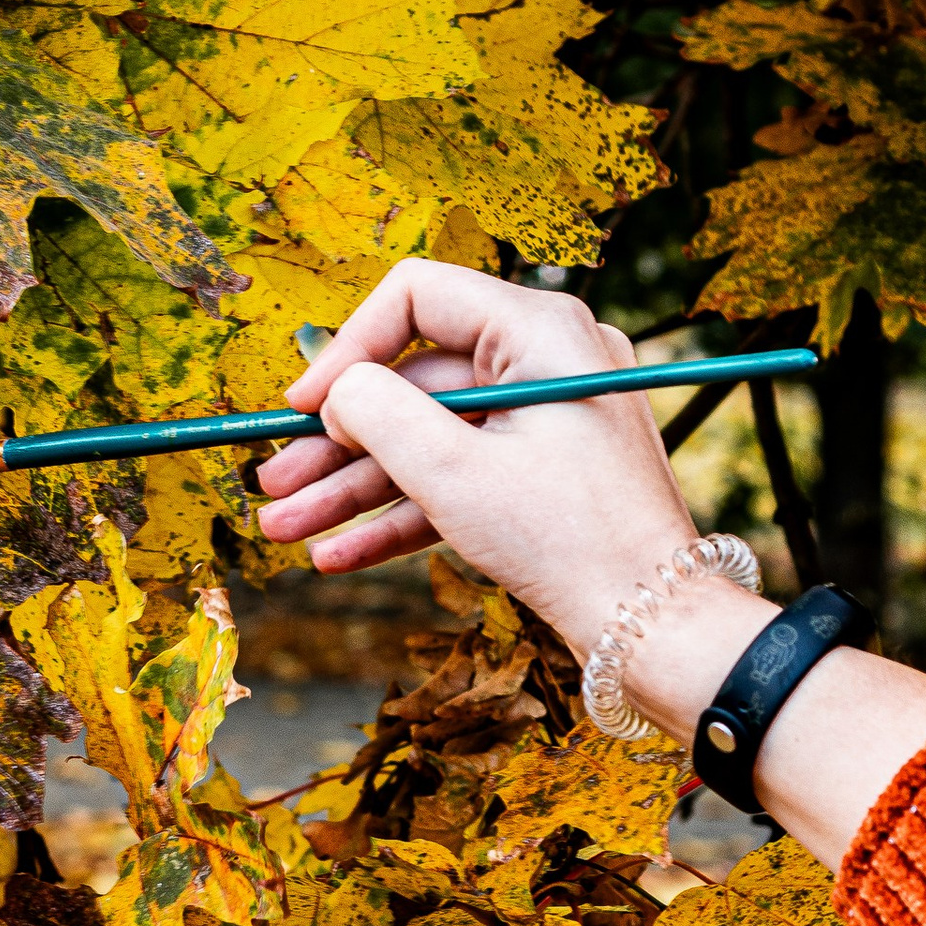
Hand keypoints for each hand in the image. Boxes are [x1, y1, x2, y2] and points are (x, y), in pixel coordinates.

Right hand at [257, 256, 925, 858]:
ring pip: (429, 441)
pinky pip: (460, 480)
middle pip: (415, 383)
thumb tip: (337, 391)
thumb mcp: (454, 472)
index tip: (301, 409)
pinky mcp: (545, 476)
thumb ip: (379, 415)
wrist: (654, 626)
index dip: (347, 350)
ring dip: (354, 489)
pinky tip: (337, 553)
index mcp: (540, 330)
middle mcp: (547, 361)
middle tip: (272, 483)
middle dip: (336, 442)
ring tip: (284, 530)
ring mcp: (547, 422)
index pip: (418, 298)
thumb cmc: (569, 540)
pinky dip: (402, 514)